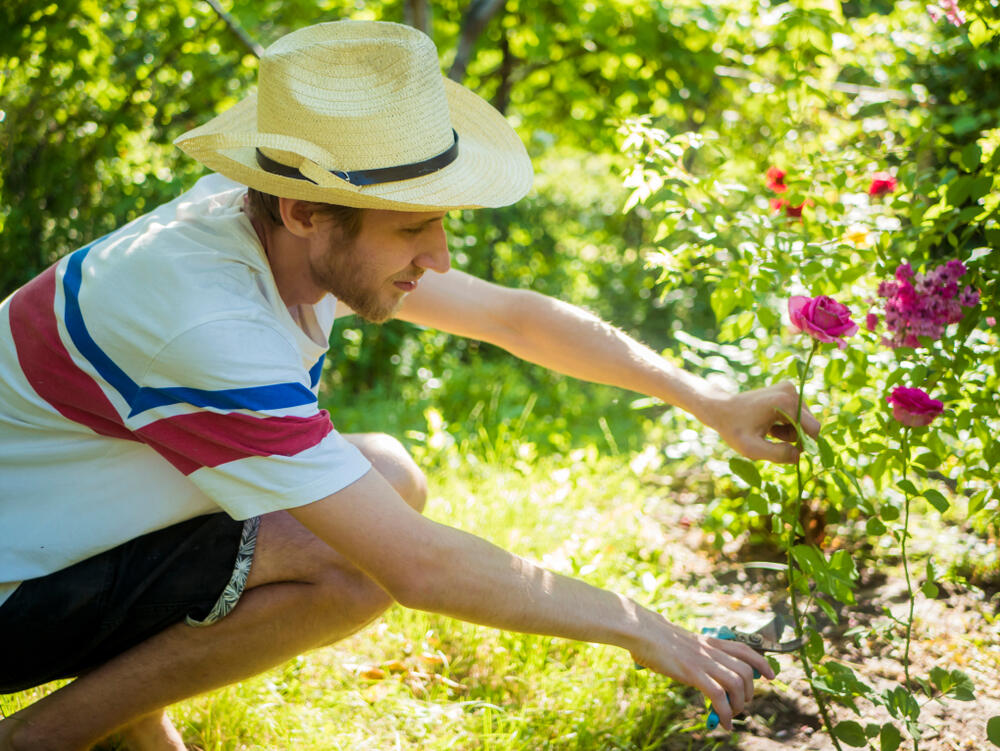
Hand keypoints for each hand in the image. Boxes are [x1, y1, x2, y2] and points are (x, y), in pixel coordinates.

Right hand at [631, 619, 774, 730]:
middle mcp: (711, 651)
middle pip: (746, 671)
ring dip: (739, 704)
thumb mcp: (683, 644)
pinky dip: (726, 713)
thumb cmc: (656, 639)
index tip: (769, 676)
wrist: (643, 631)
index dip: (761, 663)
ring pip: (737, 684)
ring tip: (732, 714)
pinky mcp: (693, 673)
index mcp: (710, 643)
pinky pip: (718, 696)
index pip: (744, 650)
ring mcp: (704, 662)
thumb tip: (698, 672)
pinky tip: (723, 723)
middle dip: (750, 692)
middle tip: (741, 704)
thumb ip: (695, 656)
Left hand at [710, 381, 820, 463]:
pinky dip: (786, 423)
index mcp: (785, 402)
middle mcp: (790, 391)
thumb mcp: (752, 448)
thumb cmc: (734, 429)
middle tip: (771, 437)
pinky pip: (798, 415)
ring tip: (768, 430)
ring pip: (804, 421)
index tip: (787, 451)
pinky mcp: (786, 390)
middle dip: (794, 437)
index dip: (804, 445)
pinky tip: (769, 423)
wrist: (720, 409)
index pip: (813, 429)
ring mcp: (789, 388)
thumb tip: (799, 456)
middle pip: (809, 425)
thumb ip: (777, 454)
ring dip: (789, 432)